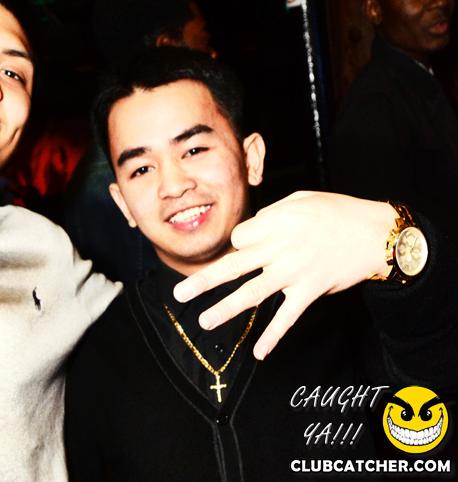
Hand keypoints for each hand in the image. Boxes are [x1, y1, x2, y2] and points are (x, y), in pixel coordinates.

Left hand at [173, 192, 396, 359]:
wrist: (376, 234)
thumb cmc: (337, 212)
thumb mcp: (300, 200)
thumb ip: (270, 215)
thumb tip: (248, 231)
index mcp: (274, 223)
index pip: (238, 238)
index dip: (240, 243)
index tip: (251, 246)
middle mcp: (278, 249)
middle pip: (232, 266)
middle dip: (203, 281)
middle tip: (179, 294)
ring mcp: (293, 272)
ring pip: (252, 293)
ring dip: (225, 309)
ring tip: (204, 321)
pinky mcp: (310, 291)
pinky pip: (287, 316)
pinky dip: (273, 336)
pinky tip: (260, 353)